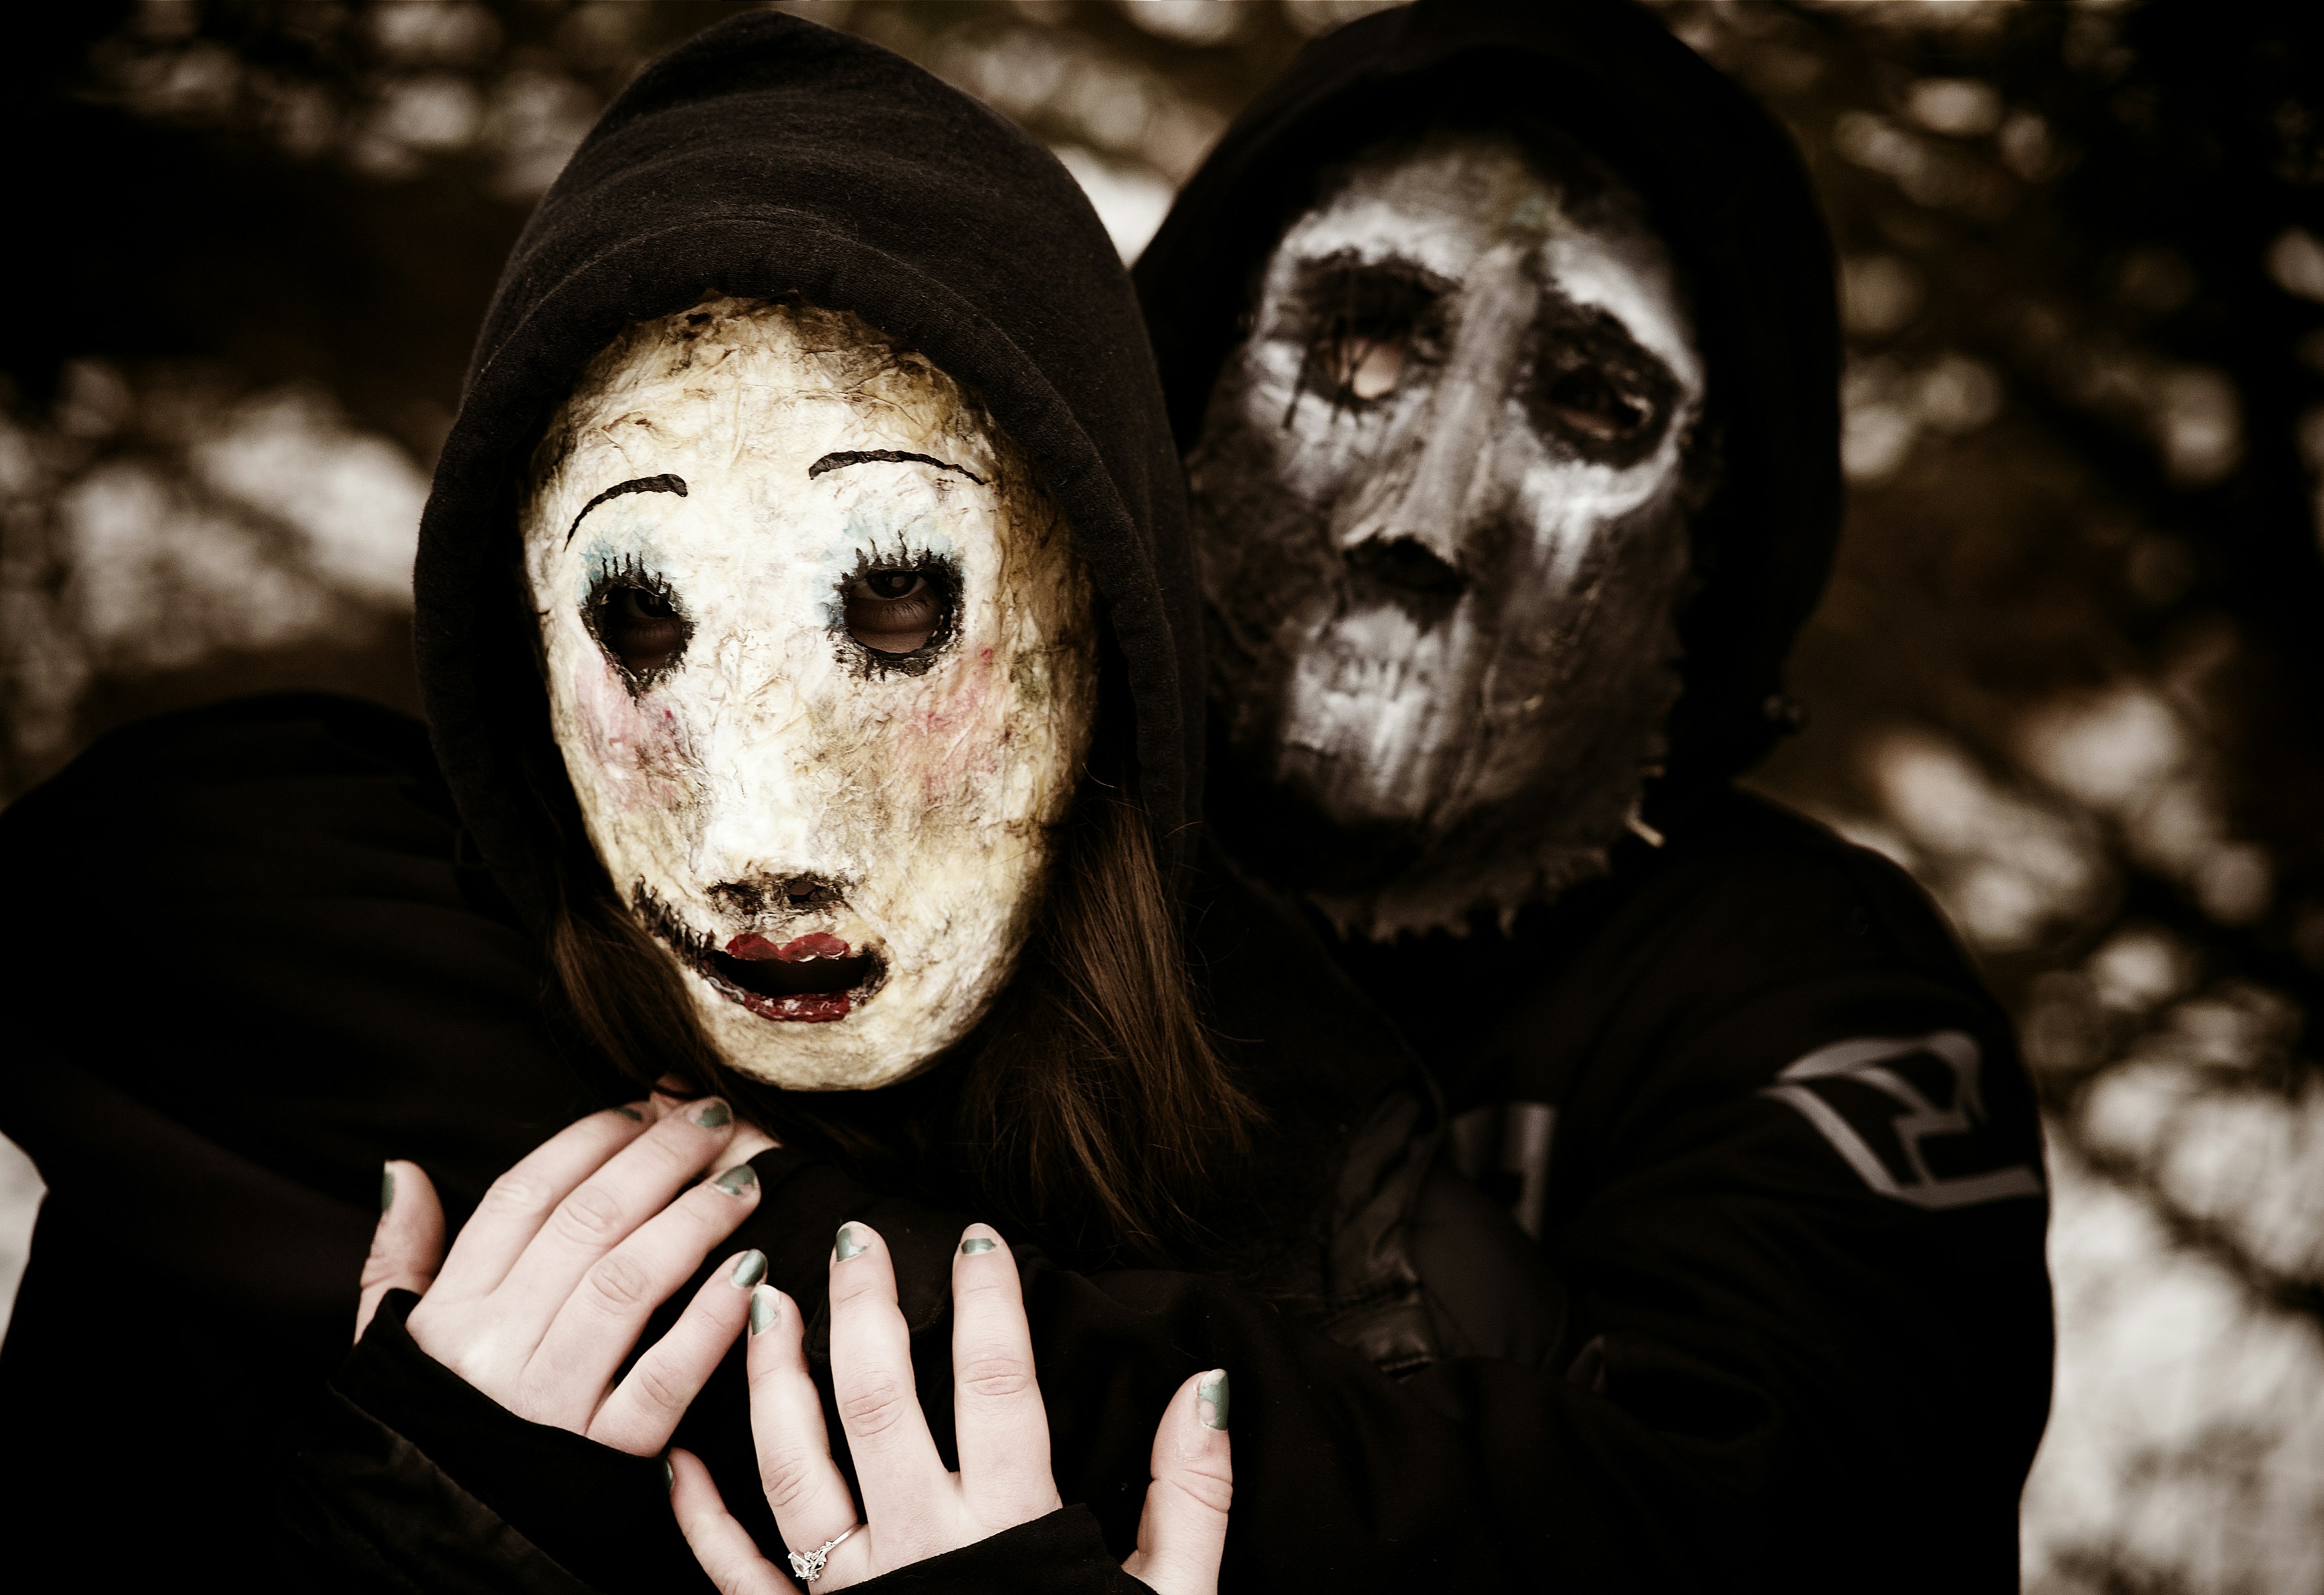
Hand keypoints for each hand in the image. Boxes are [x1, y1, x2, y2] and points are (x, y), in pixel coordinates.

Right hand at [357, 1094, 777, 1454]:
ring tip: (744, 1181)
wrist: (436, 1558)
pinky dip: (711, 1322)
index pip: (521, 1199)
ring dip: (695, 1221)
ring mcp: (549, 1404)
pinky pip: (664, 1378)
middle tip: (715, 1118)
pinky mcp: (603, 1459)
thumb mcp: (386, 1354)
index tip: (639, 1106)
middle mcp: (495, 1350)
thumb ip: (395, 1261)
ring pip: (627, 1284)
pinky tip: (753, 1276)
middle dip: (657, 1159)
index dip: (586, 1141)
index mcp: (447, 1316)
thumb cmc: (425, 1442)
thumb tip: (407, 1170)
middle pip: (586, 1225)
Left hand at [669, 1221, 1232, 1594]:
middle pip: (879, 1398)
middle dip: (862, 1304)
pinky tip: (679, 1462)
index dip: (988, 1298)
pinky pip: (737, 1578)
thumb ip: (1191, 1497)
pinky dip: (700, 1519)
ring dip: (770, 1381)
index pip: (997, 1381)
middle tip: (851, 1232)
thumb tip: (1205, 1388)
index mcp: (1013, 1531)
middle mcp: (921, 1551)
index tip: (977, 1233)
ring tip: (761, 1307)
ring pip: (793, 1467)